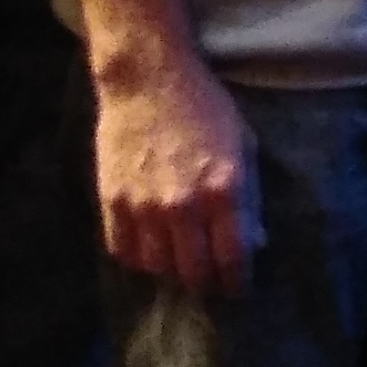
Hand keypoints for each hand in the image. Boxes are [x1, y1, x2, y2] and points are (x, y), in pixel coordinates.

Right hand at [90, 49, 261, 296]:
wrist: (149, 80)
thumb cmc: (206, 110)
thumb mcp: (244, 147)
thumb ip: (250, 199)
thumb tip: (254, 244)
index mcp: (225, 190)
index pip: (233, 259)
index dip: (237, 282)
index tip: (238, 287)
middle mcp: (184, 205)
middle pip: (194, 273)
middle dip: (207, 283)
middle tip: (210, 279)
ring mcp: (144, 206)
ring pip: (158, 267)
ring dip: (172, 271)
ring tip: (180, 261)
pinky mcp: (112, 201)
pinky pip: (124, 251)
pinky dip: (139, 258)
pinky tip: (150, 248)